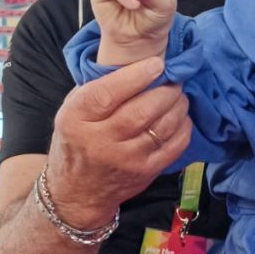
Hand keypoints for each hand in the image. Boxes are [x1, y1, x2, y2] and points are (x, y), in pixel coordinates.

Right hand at [47, 57, 192, 226]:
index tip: (156, 64)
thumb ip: (96, 88)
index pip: (108, 94)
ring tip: (179, 95)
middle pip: (141, 111)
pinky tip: (181, 116)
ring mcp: (125, 160)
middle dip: (165, 90)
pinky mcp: (145, 172)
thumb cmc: (77, 141)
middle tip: (174, 79)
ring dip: (177, 106)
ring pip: (161, 127)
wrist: (77, 191)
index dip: (136, 76)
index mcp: (76, 119)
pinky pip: (174, 146)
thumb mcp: (71, 111)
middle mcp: (100, 141)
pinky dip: (183, 127)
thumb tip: (135, 62)